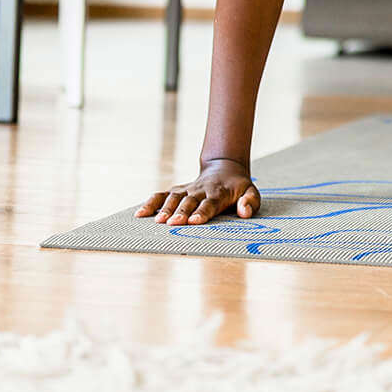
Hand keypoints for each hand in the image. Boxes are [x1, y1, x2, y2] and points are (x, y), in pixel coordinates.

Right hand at [136, 159, 259, 225]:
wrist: (224, 168)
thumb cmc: (238, 187)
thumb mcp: (251, 192)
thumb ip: (250, 202)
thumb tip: (244, 213)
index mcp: (218, 192)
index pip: (210, 203)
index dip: (202, 212)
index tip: (194, 221)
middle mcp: (200, 190)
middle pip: (189, 201)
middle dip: (181, 212)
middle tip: (173, 224)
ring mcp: (187, 189)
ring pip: (174, 197)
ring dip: (166, 209)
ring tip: (158, 221)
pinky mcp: (177, 190)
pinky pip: (161, 195)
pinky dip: (150, 203)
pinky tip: (139, 214)